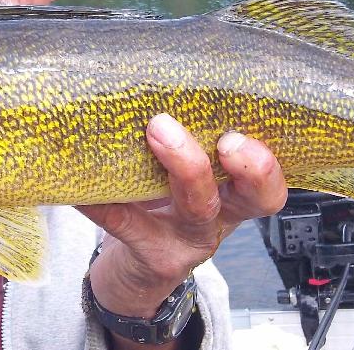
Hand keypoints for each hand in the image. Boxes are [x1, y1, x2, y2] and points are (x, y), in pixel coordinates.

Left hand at [78, 114, 285, 338]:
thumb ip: (184, 138)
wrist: (132, 275)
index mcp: (233, 194)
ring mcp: (186, 240)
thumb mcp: (181, 180)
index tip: (245, 131)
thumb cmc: (159, 211)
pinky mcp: (151, 255)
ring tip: (158, 131)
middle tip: (227, 137)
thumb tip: (158, 79)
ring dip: (184, 165)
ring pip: (198, 206)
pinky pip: (126, 223)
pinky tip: (84, 186)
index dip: (268, 161)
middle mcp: (218, 218)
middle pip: (251, 196)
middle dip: (247, 164)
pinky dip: (104, 200)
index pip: (269, 180)